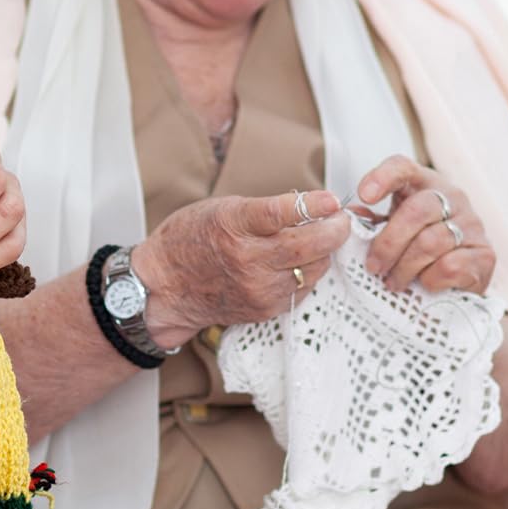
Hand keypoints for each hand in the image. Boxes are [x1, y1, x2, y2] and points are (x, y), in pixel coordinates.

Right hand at [134, 189, 350, 348]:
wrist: (166, 286)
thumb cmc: (192, 240)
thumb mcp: (222, 209)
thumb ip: (264, 210)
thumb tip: (311, 207)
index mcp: (233, 226)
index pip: (279, 214)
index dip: (312, 206)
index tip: (332, 200)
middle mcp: (246, 259)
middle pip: (308, 246)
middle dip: (334, 230)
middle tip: (341, 219)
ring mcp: (257, 288)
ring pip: (313, 268)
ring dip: (325, 251)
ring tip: (325, 237)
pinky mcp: (265, 308)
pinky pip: (303, 287)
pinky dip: (309, 271)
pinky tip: (305, 260)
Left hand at [355, 155, 494, 293]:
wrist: (459, 281)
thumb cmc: (417, 250)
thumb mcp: (391, 230)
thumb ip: (370, 223)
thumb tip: (348, 217)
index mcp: (424, 184)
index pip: (403, 167)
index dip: (382, 177)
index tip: (364, 196)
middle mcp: (453, 197)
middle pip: (417, 211)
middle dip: (388, 244)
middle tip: (373, 267)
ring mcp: (472, 224)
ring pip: (430, 242)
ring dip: (405, 267)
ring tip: (393, 282)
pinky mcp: (485, 255)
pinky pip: (449, 266)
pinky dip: (429, 280)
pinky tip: (423, 285)